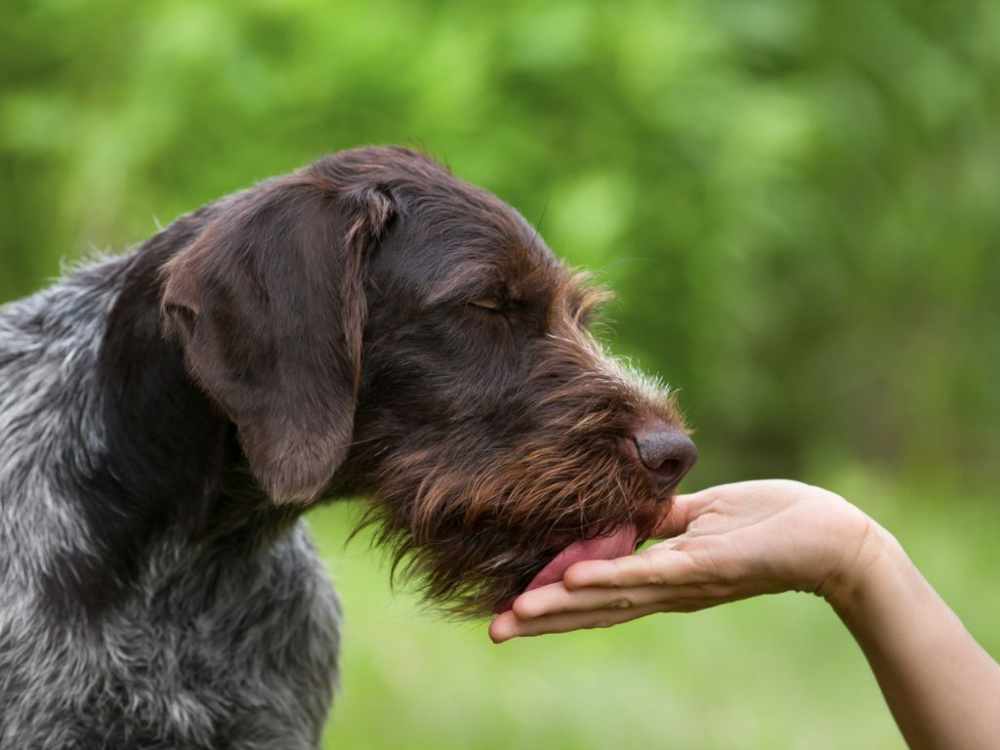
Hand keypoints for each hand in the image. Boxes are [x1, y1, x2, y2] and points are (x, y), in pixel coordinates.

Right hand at [489, 479, 877, 641]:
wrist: (833, 537)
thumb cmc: (772, 522)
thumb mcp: (704, 519)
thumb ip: (663, 523)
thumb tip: (629, 514)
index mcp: (665, 577)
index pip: (600, 595)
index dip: (555, 604)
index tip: (510, 610)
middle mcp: (669, 589)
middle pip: (597, 609)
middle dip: (544, 619)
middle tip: (494, 632)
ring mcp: (686, 581)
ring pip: (615, 597)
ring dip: (565, 605)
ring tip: (519, 611)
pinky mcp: (709, 568)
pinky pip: (653, 574)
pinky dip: (612, 578)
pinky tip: (576, 580)